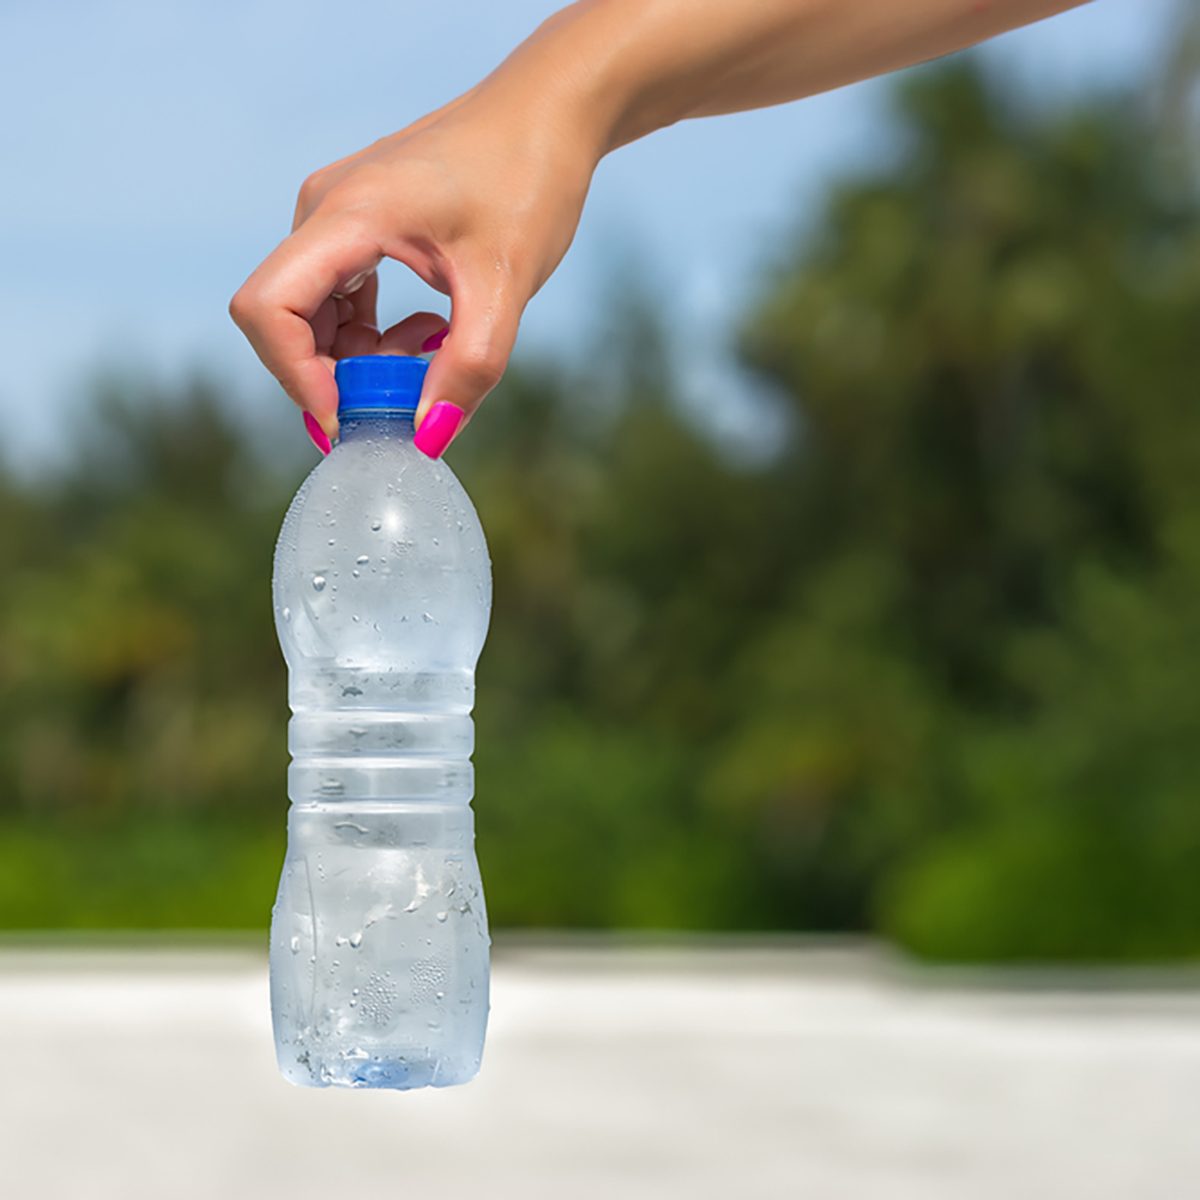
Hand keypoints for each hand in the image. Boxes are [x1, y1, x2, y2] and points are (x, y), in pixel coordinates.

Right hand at [229, 78, 598, 445]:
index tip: (351, 419)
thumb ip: (467, 369)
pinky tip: (432, 330)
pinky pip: (338, 299)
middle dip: (338, 375)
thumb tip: (426, 440)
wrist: (548, 114)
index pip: (268, 310)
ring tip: (437, 348)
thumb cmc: (529, 180)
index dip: (297, 377)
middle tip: (411, 392)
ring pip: (314, 316)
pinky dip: (374, 334)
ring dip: (364, 357)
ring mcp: (335, 215)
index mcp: (347, 214)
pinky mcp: (356, 225)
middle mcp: (324, 210)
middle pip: (286, 321)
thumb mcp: (506, 287)